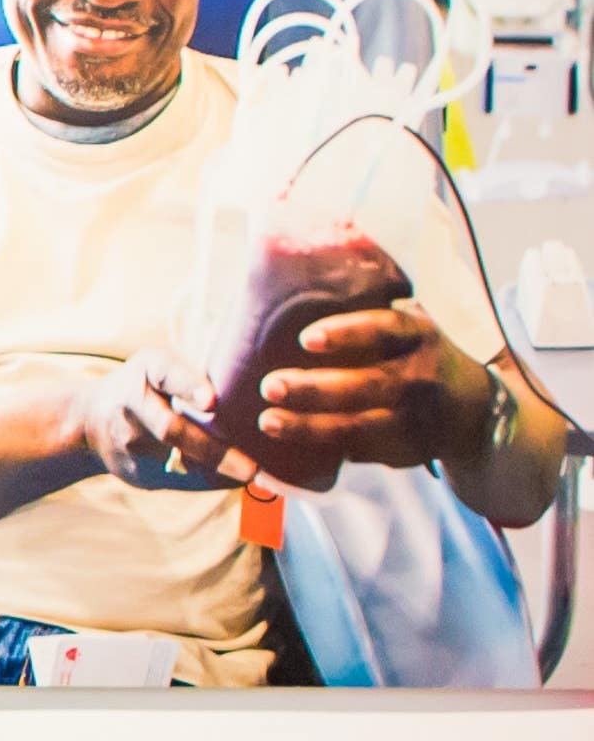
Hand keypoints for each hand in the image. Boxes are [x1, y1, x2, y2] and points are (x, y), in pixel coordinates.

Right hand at [69, 350, 239, 487]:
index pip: (166, 374)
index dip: (189, 386)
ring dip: (217, 471)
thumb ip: (191, 373)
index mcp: (144, 371)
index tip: (210, 401)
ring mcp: (127, 445)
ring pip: (178, 463)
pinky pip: (176, 481)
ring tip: (251, 475)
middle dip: (212, 451)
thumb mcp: (156, 365)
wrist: (85, 422)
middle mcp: (130, 408)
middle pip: (170, 430)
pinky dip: (206, 482)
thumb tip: (248, 384)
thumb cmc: (140, 386)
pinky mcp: (134, 473)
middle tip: (250, 468)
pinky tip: (228, 480)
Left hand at [250, 300, 486, 473]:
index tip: (306, 338)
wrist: (474, 410)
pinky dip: (323, 450)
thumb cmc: (416, 357)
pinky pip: (360, 451)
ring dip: (308, 426)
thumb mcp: (409, 330)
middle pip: (365, 384)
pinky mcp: (406, 449)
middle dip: (314, 388)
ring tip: (267, 420)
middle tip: (270, 385)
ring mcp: (415, 417)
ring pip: (357, 425)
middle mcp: (420, 376)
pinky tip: (289, 447)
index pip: (386, 328)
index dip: (347, 333)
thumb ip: (369, 315)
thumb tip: (287, 289)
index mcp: (419, 336)